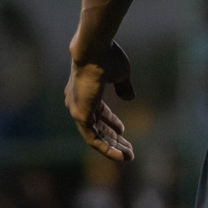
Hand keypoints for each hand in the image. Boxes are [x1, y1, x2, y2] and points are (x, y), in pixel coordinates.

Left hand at [65, 41, 135, 160]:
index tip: (123, 131)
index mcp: (86, 92)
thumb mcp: (120, 74)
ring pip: (96, 136)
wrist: (95, 49)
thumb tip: (129, 98)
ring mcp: (78, 110)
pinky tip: (120, 155)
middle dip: (114, 140)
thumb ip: (123, 87)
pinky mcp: (80, 116)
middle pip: (97, 127)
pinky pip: (93, 139)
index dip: (111, 123)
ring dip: (112, 148)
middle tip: (129, 151)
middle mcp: (78, 103)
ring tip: (128, 158)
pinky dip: (106, 149)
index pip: (98, 113)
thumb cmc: (108, 57)